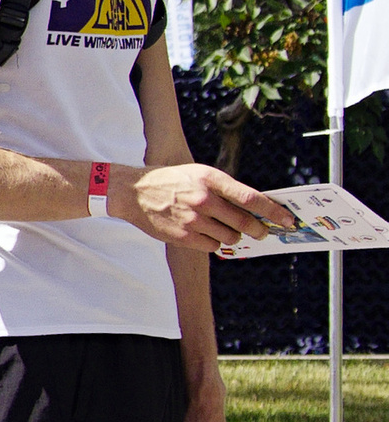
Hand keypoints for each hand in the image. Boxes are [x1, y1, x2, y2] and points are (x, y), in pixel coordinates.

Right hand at [122, 164, 298, 252]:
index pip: (251, 198)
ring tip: (222, 228)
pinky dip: (214, 242)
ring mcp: (193, 220)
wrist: (134, 192)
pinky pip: (213, 246)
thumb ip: (225, 189)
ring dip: (233, 236)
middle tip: (263, 233)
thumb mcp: (200, 174)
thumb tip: (255, 207)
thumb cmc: (172, 181)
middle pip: (245, 222)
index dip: (273, 211)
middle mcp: (204, 199)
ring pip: (230, 237)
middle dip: (259, 230)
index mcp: (211, 179)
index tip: (287, 219)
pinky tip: (204, 233)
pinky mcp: (183, 236)